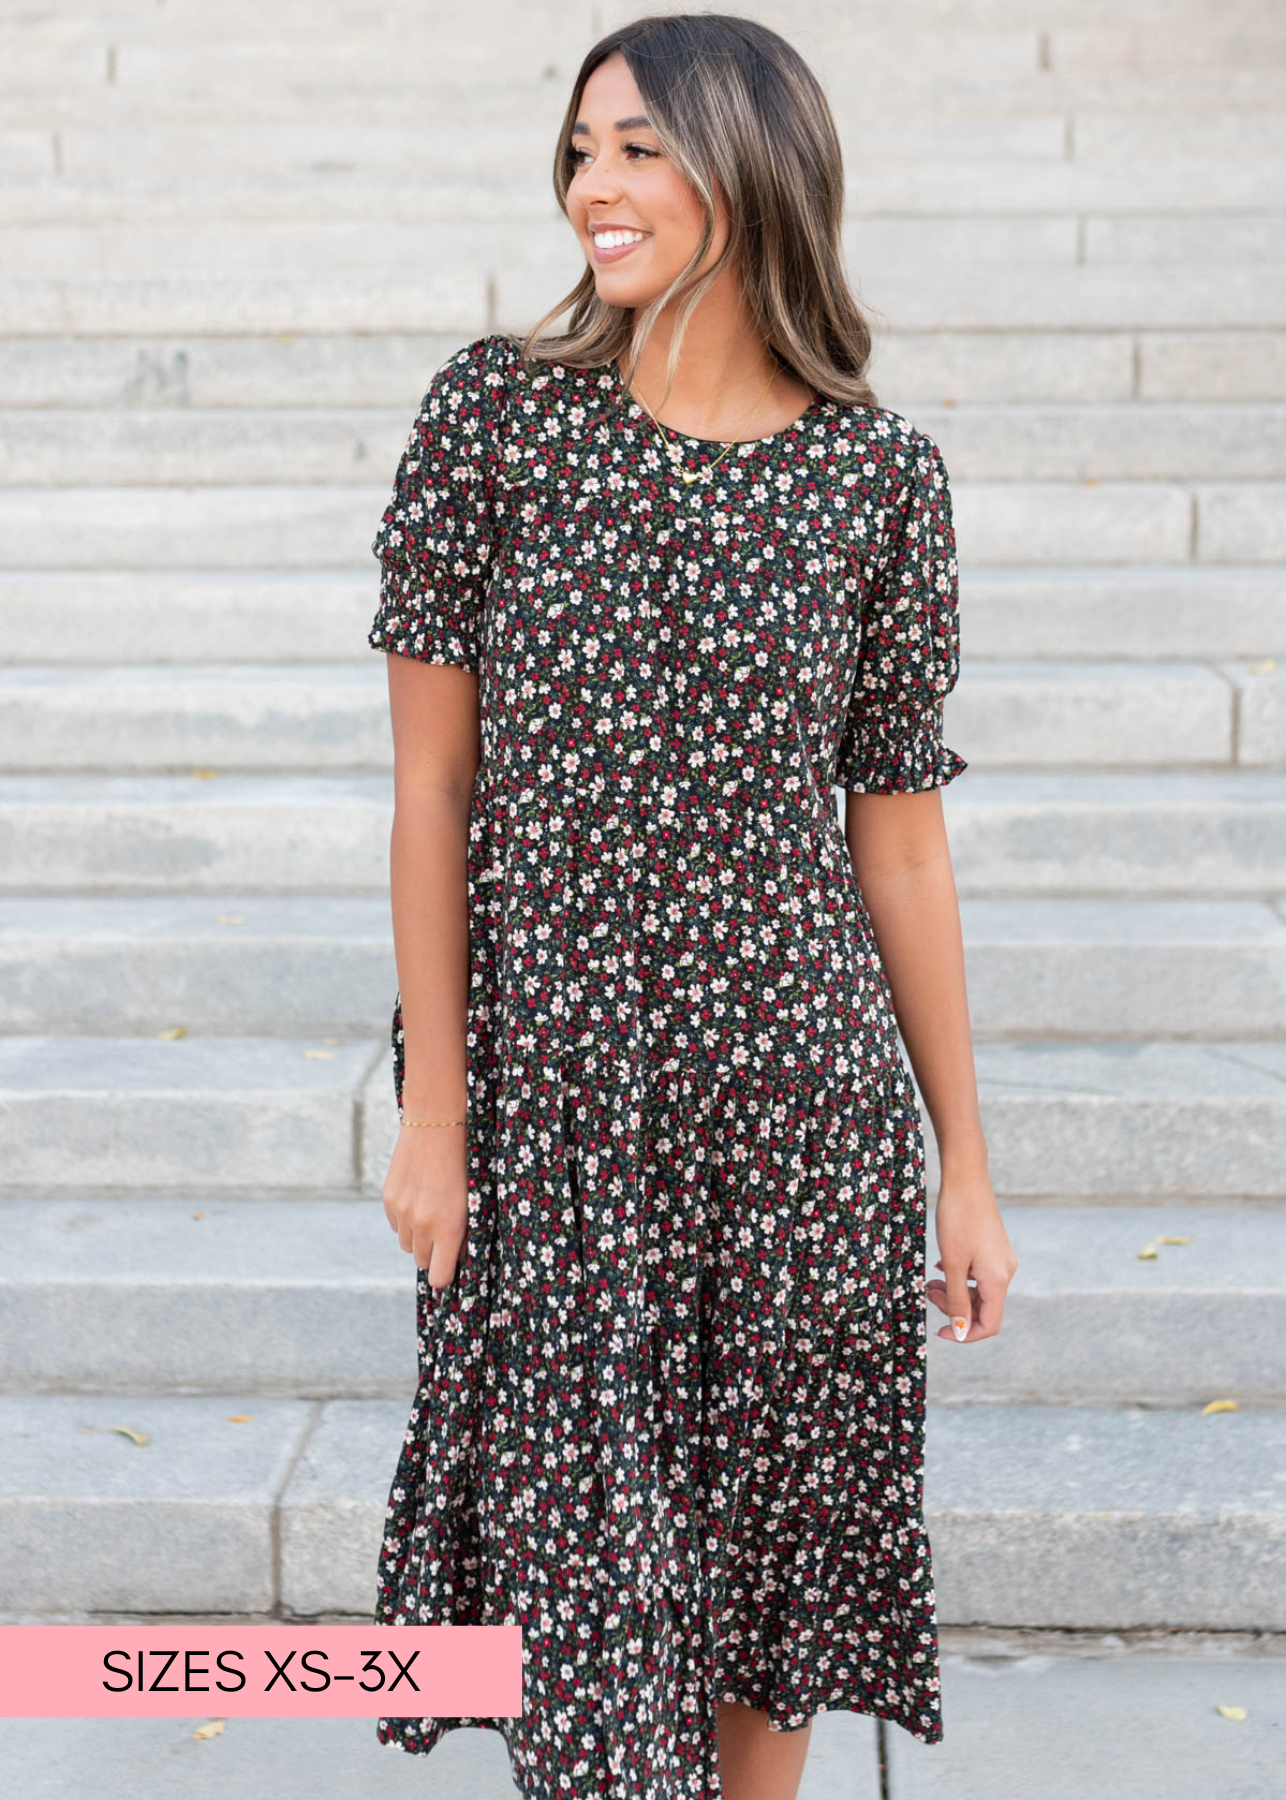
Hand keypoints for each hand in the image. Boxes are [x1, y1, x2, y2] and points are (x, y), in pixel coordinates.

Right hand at [381, 1123, 469, 1290]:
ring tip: (431, 1213)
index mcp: (449, 1227)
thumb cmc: (464, 1163)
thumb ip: (464, 1232)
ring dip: (418, 1238)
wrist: (436, 1126)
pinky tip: (418, 1199)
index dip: (444, 1276)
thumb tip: (457, 1255)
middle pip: (422, 1262)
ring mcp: (402, 1212)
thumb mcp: (473, 1201)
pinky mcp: (388, 1199)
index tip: (449, 1269)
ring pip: (407, 1245)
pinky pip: (396, 1226)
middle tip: (444, 1235)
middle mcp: (422, 1224)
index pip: (439, 1276)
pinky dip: (405, 1221)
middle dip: (433, 1254)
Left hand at [926, 1168, 1017, 1342]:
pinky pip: (978, 1274)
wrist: (966, 1179)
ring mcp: (1000, 1259)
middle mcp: (1005, 1271)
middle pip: (983, 1308)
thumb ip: (957, 1300)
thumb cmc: (958, 1219)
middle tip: (928, 1294)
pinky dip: (959, 1277)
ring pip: (979, 1290)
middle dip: (955, 1309)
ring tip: (930, 1282)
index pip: (990, 1324)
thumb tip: (960, 1331)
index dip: (965, 1334)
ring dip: (954, 1292)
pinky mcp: (993, 1247)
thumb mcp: (953, 1263)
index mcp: (998, 1279)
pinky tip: (941, 1267)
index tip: (940, 1331)